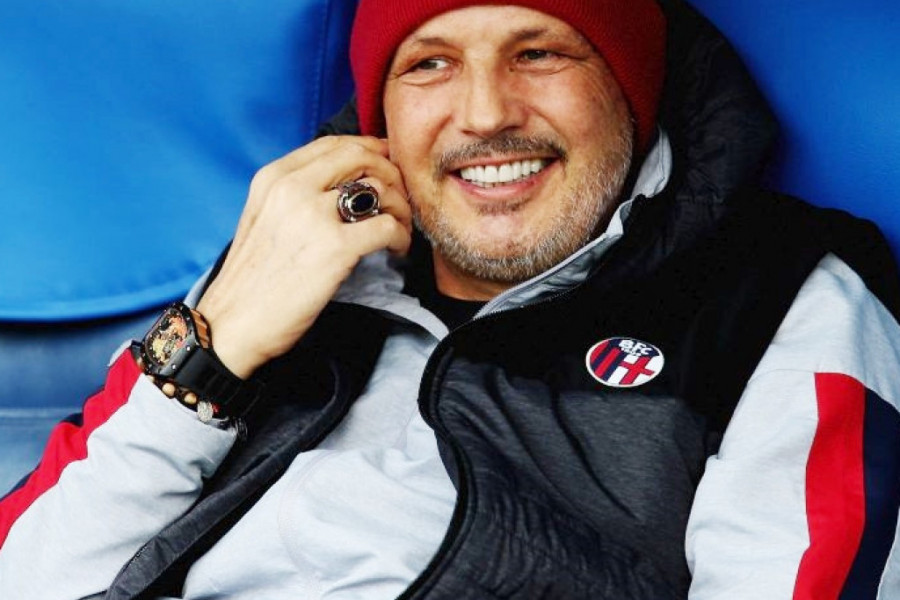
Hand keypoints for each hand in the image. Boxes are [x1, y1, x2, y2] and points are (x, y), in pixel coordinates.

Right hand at [196, 136, 411, 377]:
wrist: (232, 324)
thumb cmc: (252, 280)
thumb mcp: (262, 218)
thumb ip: (295, 195)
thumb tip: (342, 184)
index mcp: (274, 178)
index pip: (334, 145)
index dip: (369, 150)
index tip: (386, 165)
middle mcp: (293, 188)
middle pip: (362, 158)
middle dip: (391, 174)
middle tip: (400, 198)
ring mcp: (314, 216)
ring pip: (381, 189)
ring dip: (400, 207)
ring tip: (400, 227)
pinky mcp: (336, 247)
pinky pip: (388, 227)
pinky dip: (401, 236)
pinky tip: (396, 249)